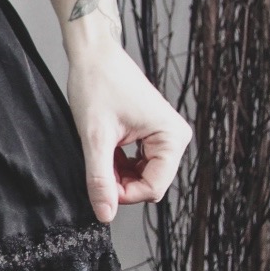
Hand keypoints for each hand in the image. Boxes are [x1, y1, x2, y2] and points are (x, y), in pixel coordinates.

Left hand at [65, 40, 190, 222]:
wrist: (94, 55)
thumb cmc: (98, 84)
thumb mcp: (96, 137)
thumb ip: (100, 179)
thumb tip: (105, 215)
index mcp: (172, 137)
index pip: (153, 188)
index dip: (123, 194)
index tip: (100, 182)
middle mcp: (176, 138)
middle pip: (150, 184)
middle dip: (121, 182)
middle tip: (98, 161)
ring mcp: (166, 137)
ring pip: (143, 177)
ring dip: (118, 173)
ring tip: (101, 149)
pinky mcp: (154, 136)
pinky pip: (139, 165)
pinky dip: (119, 164)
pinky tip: (107, 148)